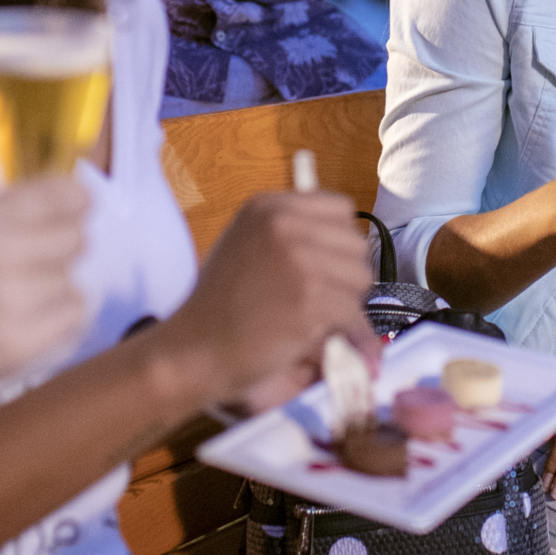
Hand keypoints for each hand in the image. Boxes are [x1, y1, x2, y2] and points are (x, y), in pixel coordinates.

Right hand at [0, 176, 92, 414]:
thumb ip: (1, 211)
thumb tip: (70, 198)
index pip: (64, 196)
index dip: (75, 202)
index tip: (73, 211)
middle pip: (77, 238)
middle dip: (59, 247)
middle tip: (26, 262)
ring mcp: (10, 303)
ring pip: (75, 281)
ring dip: (52, 288)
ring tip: (10, 297)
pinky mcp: (18, 345)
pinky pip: (73, 318)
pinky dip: (57, 319)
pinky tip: (23, 319)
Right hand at [158, 189, 378, 413]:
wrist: (195, 348)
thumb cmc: (218, 305)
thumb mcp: (246, 245)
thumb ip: (290, 235)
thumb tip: (347, 247)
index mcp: (268, 206)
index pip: (339, 208)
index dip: (339, 241)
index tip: (330, 266)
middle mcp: (284, 223)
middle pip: (355, 243)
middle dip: (346, 275)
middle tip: (325, 300)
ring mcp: (298, 257)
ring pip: (360, 277)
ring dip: (348, 304)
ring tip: (318, 319)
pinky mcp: (309, 296)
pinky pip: (353, 314)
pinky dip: (354, 336)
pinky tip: (342, 346)